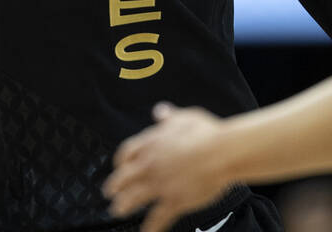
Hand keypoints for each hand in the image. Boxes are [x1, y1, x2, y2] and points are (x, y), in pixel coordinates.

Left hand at [104, 103, 230, 231]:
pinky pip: (157, 218)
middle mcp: (151, 165)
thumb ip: (170, 116)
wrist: (222, 153)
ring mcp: (160, 184)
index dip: (120, 161)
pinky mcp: (174, 200)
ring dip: (124, 205)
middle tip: (108, 192)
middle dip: (114, 186)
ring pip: (134, 198)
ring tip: (118, 210)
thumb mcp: (186, 117)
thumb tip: (160, 111)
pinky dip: (150, 227)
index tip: (118, 165)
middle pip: (124, 178)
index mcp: (152, 144)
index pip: (126, 153)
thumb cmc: (207, 133)